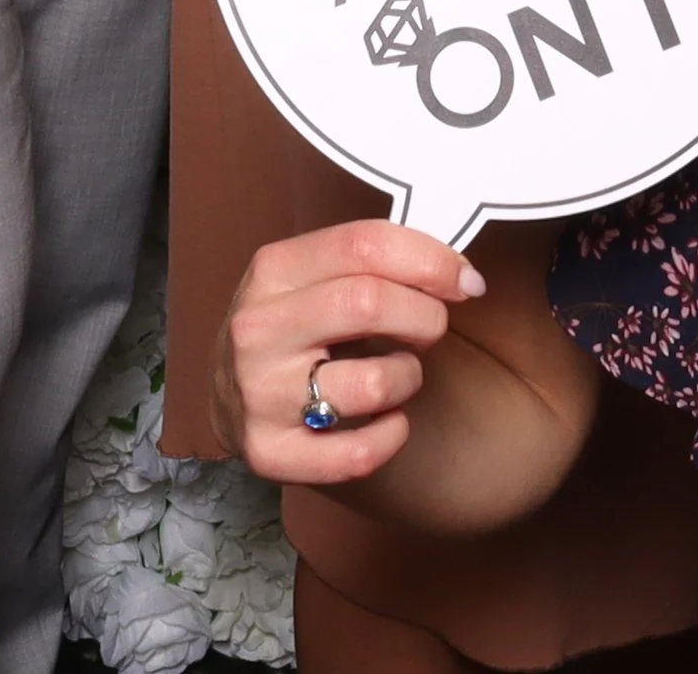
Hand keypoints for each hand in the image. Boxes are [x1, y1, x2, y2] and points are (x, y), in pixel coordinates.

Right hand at [211, 220, 484, 485]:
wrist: (231, 395)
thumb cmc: (294, 327)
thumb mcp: (313, 276)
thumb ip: (372, 263)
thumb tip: (461, 274)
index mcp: (273, 269)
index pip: (364, 244)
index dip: (429, 260)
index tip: (466, 280)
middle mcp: (258, 328)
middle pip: (370, 303)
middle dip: (425, 317)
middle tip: (431, 328)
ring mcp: (259, 394)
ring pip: (374, 382)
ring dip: (408, 377)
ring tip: (397, 374)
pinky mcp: (269, 453)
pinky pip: (359, 453)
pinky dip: (392, 436)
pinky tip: (388, 421)